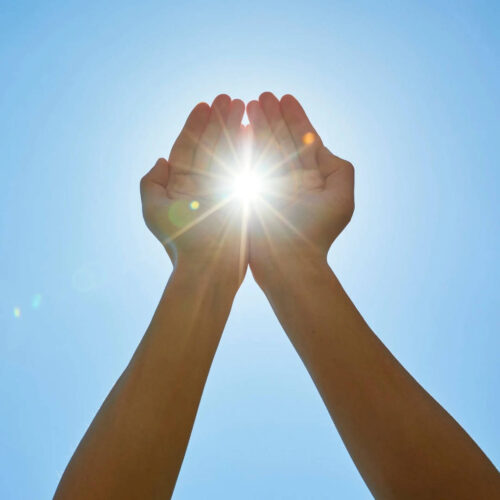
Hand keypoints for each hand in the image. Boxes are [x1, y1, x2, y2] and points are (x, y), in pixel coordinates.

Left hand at [140, 94, 247, 286]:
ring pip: (227, 152)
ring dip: (234, 129)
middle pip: (209, 145)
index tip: (204, 105)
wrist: (209, 267)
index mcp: (181, 185)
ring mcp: (222, 189)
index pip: (187, 147)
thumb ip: (151, 184)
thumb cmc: (181, 242)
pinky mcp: (241, 197)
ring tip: (242, 106)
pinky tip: (253, 131)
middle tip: (229, 98)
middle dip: (218, 121)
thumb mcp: (154, 211)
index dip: (195, 125)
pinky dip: (247, 149)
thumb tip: (160, 160)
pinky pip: (244, 168)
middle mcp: (202, 184)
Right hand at [246, 93, 353, 283]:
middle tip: (262, 96)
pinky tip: (241, 127)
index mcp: (313, 178)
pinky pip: (249, 164)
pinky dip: (245, 145)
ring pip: (264, 148)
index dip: (295, 117)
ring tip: (249, 103)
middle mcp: (291, 178)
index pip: (304, 140)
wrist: (287, 262)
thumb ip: (339, 169)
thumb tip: (321, 147)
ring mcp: (271, 185)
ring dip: (258, 125)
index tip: (285, 98)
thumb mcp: (341, 199)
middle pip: (282, 140)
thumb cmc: (314, 233)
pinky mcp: (252, 193)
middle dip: (273, 116)